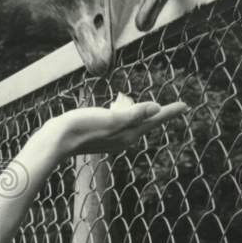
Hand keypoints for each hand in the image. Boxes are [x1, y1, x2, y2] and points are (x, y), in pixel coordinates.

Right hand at [44, 99, 188, 157]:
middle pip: (145, 121)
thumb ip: (134, 113)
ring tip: (137, 101)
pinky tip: (114, 105)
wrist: (55, 140)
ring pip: (130, 121)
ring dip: (135, 110)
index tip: (186, 106)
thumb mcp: (111, 118)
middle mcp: (123, 138)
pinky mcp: (100, 133)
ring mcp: (111, 137)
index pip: (154, 119)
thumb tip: (156, 108)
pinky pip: (118, 121)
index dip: (170, 111)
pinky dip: (120, 112)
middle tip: (173, 107)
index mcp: (129, 134)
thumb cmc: (82, 127)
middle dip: (155, 112)